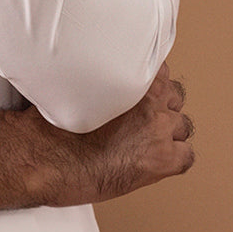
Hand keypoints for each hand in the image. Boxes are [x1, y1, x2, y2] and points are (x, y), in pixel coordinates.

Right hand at [0, 64, 194, 216]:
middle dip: (162, 106)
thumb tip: (93, 77)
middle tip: (142, 119)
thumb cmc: (50, 124)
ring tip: (148, 140)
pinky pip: (186, 156)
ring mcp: (159, 130)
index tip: (143, 90)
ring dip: (168, 132)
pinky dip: (174, 158)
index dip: (153, 84)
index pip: (161, 71)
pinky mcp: (162, 160)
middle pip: (174, 97)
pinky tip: (157, 160)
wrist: (46, 157)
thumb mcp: (73, 84)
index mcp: (131, 77)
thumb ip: (97, 79)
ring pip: (182, 126)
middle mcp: (151, 101)